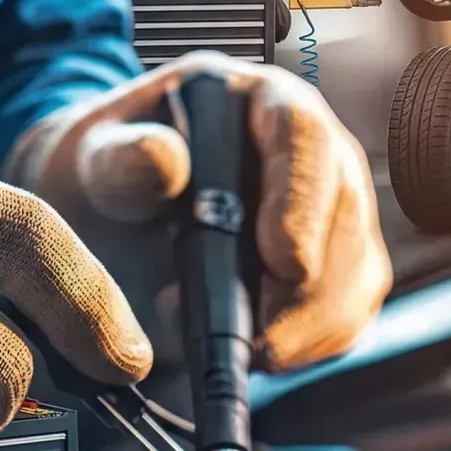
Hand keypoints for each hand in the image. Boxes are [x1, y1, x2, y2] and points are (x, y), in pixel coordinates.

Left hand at [8, 52, 390, 371]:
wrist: (121, 235)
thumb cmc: (111, 187)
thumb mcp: (97, 167)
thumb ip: (121, 163)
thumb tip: (164, 158)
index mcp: (256, 101)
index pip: (304, 134)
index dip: (301, 199)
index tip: (282, 261)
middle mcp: (313, 149)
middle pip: (343, 213)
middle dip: (298, 290)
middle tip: (243, 335)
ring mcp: (337, 211)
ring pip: (354, 276)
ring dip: (297, 328)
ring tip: (228, 338)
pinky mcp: (344, 271)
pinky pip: (346, 319)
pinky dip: (303, 348)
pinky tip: (253, 346)